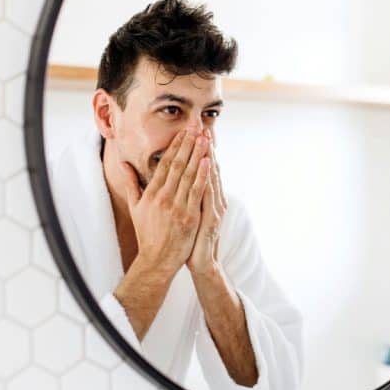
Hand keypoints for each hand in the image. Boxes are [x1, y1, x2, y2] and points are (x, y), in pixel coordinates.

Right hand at [120, 130, 211, 274]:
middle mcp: (163, 197)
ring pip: (189, 175)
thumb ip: (131, 183)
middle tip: (196, 127)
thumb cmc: (147, 233)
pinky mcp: (189, 217)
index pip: (165, 164)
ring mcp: (177, 207)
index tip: (183, 132)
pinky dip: (203, 176)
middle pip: (177, 165)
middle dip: (188, 144)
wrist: (157, 259)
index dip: (175, 146)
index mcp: (151, 194)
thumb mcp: (135, 207)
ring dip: (197, 155)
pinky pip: (197, 192)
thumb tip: (123, 163)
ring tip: (204, 138)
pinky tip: (208, 161)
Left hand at [187, 130, 226, 275]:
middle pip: (208, 169)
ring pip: (211, 178)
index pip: (201, 169)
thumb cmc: (190, 238)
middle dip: (204, 148)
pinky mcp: (212, 218)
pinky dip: (208, 178)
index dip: (198, 150)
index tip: (194, 132)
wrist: (200, 262)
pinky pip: (209, 195)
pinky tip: (207, 164)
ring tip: (205, 138)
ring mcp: (214, 208)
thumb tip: (175, 180)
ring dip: (208, 156)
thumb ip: (183, 195)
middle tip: (201, 127)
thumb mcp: (187, 214)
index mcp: (204, 197)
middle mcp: (212, 199)